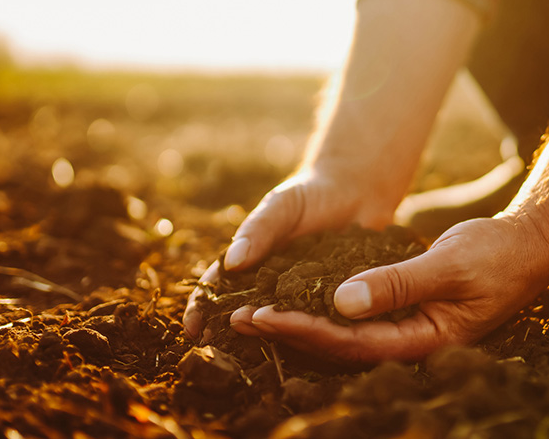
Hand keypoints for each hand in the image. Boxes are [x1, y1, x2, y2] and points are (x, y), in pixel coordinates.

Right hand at [182, 168, 396, 339]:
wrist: (357, 191)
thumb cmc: (311, 194)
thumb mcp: (281, 206)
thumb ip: (258, 230)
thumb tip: (232, 262)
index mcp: (251, 260)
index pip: (219, 288)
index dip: (202, 308)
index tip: (192, 329)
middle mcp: (272, 283)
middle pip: (244, 312)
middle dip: (228, 333)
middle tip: (217, 355)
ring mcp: (300, 294)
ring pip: (279, 323)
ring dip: (267, 339)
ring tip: (255, 358)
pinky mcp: (331, 300)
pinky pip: (317, 320)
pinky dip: (309, 335)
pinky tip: (306, 348)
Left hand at [228, 215, 548, 361]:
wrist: (529, 245)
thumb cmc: (497, 254)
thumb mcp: (448, 266)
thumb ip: (397, 284)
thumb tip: (342, 302)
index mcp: (425, 338)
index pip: (351, 342)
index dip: (303, 330)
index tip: (262, 315)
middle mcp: (412, 340)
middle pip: (340, 345)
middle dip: (289, 332)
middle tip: (238, 320)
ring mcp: (409, 327)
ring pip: (345, 333)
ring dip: (300, 322)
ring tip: (253, 314)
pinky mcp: (406, 310)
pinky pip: (358, 316)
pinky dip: (324, 308)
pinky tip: (297, 299)